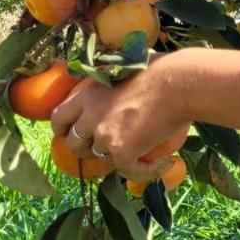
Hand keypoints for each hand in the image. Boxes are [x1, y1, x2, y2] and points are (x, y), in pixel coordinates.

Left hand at [51, 51, 194, 182]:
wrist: (180, 84)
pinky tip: (158, 164)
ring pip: (101, 158)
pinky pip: (127, 170)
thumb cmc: (161, 70)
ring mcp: (104, 136)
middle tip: (106, 146)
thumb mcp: (124, 70)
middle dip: (86, 148)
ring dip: (116, 156)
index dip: (62, 128)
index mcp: (88, 95)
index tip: (70, 132)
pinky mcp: (122, 151)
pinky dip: (142, 170)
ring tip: (138, 151)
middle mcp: (90, 116)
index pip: (59, 117)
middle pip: (74, 144)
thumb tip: (113, 84)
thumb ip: (110, 83)